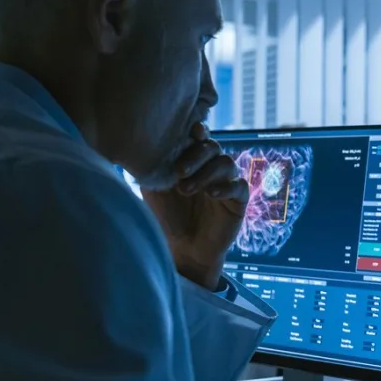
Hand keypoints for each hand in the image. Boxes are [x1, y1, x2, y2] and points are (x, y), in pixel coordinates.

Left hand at [143, 125, 249, 290]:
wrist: (183, 249)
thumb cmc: (166, 216)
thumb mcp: (154, 189)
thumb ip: (153, 167)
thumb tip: (141, 144)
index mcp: (192, 160)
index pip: (198, 138)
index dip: (197, 131)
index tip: (190, 132)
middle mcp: (211, 167)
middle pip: (212, 147)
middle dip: (196, 156)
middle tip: (179, 171)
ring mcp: (226, 182)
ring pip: (226, 163)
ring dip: (206, 173)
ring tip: (186, 189)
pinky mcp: (239, 200)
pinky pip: (240, 186)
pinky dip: (226, 187)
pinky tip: (211, 195)